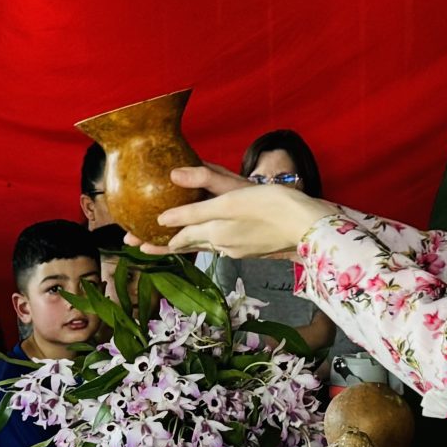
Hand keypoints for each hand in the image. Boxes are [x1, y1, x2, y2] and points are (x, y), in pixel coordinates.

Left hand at [134, 163, 333, 261]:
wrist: (310, 227)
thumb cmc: (274, 207)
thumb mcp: (231, 198)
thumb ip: (197, 202)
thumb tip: (165, 207)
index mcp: (216, 232)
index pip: (179, 238)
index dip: (158, 239)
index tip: (136, 241)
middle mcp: (223, 244)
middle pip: (187, 245)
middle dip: (163, 245)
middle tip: (139, 247)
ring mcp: (238, 248)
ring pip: (204, 245)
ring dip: (183, 244)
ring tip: (166, 244)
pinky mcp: (252, 247)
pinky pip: (221, 244)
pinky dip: (206, 241)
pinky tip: (208, 237)